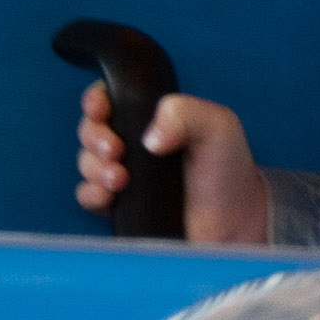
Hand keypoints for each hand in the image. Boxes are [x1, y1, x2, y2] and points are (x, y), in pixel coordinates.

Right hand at [75, 84, 268, 245]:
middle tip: (115, 150)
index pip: (112, 97)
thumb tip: (151, 137)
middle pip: (92, 129)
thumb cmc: (228, 171)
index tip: (101, 111)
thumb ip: (187, 114)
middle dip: (94, 137)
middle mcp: (136, 142)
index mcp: (156, 117)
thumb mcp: (219, 128)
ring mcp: (126, 172)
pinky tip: (109, 196)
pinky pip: (88, 194)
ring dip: (94, 167)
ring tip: (120, 178)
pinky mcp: (120, 202)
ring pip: (87, 161)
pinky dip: (91, 193)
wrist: (232, 222)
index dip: (97, 101)